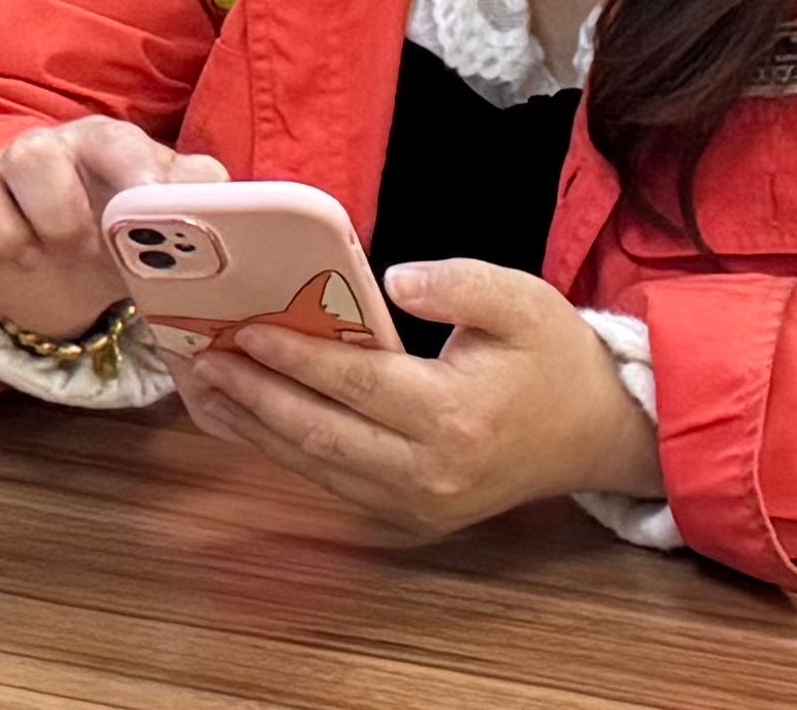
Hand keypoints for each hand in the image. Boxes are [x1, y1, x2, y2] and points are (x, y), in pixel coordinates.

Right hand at [0, 116, 225, 346]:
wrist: (67, 266)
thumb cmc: (121, 233)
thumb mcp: (167, 222)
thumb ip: (199, 199)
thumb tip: (228, 192)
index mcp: (100, 147)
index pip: (111, 140)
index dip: (130, 172)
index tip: (148, 211)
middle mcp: (39, 155)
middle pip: (29, 154)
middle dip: (54, 210)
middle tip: (76, 249)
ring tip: (28, 260)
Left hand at [179, 257, 663, 542]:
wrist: (595, 433)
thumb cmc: (554, 357)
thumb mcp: (521, 299)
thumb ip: (457, 283)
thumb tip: (393, 279)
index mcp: (453, 416)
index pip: (355, 383)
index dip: (294, 357)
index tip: (245, 330)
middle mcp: (427, 473)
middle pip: (320, 434)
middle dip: (254, 398)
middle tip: (201, 362)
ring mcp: (416, 506)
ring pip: (317, 467)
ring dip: (256, 430)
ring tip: (206, 390)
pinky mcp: (410, 518)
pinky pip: (333, 483)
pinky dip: (285, 452)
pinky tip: (249, 423)